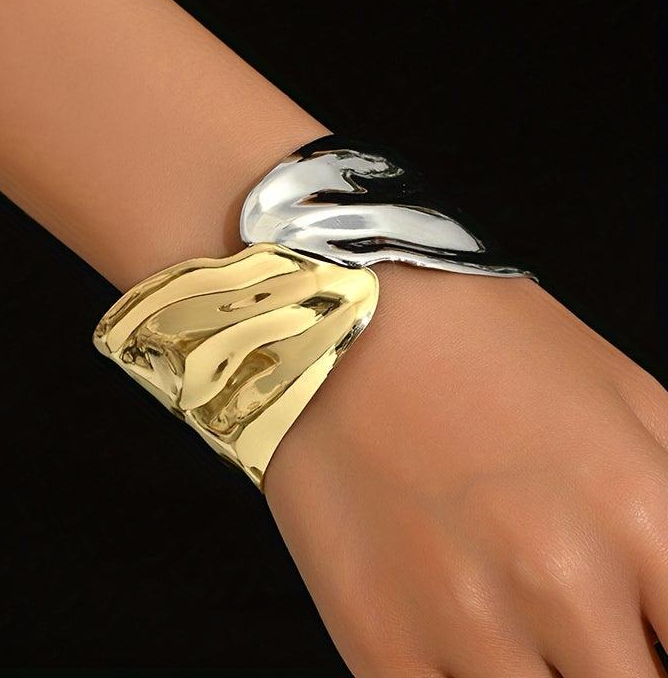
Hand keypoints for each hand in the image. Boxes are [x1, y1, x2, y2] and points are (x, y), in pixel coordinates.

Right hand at [265, 267, 667, 676]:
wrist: (336, 328)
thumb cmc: (476, 343)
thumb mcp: (626, 393)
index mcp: (639, 511)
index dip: (665, 640)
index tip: (642, 629)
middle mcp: (560, 578)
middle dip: (613, 659)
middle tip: (578, 624)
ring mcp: (463, 618)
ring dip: (542, 675)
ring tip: (519, 624)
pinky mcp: (381, 639)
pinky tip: (463, 641)